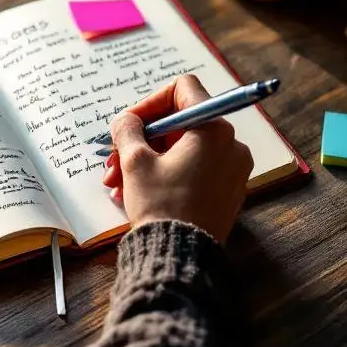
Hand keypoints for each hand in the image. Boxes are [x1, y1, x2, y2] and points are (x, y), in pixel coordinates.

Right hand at [101, 75, 252, 241]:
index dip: (151, 101)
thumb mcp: (135, 161)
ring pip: (182, 149)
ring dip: (148, 160)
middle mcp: (231, 145)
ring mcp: (232, 170)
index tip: (131, 124)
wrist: (180, 257)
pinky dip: (165, 173)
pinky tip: (135, 192)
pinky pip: (193, 169)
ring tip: (117, 182)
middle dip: (142, 140)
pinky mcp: (227, 191)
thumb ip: (128, 129)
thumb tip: (127, 120)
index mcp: (214, 129)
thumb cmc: (160, 205)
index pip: (183, 89)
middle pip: (179, 123)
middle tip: (114, 159)